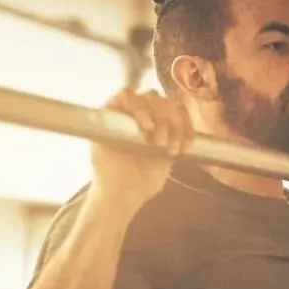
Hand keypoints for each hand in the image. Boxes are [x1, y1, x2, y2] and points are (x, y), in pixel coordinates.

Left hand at [91, 89, 192, 209]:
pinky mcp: (172, 131)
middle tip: (161, 143)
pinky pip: (185, 121)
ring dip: (177, 125)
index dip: (140, 107)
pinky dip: (189, 132)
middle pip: (154, 98)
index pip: (128, 96)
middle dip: (161, 119)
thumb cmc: (108, 174)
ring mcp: (155, 119)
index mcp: (115, 113)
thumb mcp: (100, 154)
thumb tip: (115, 123)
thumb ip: (106, 135)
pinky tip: (185, 148)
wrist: (126, 192)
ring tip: (173, 149)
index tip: (147, 128)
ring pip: (172, 106)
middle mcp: (135, 111)